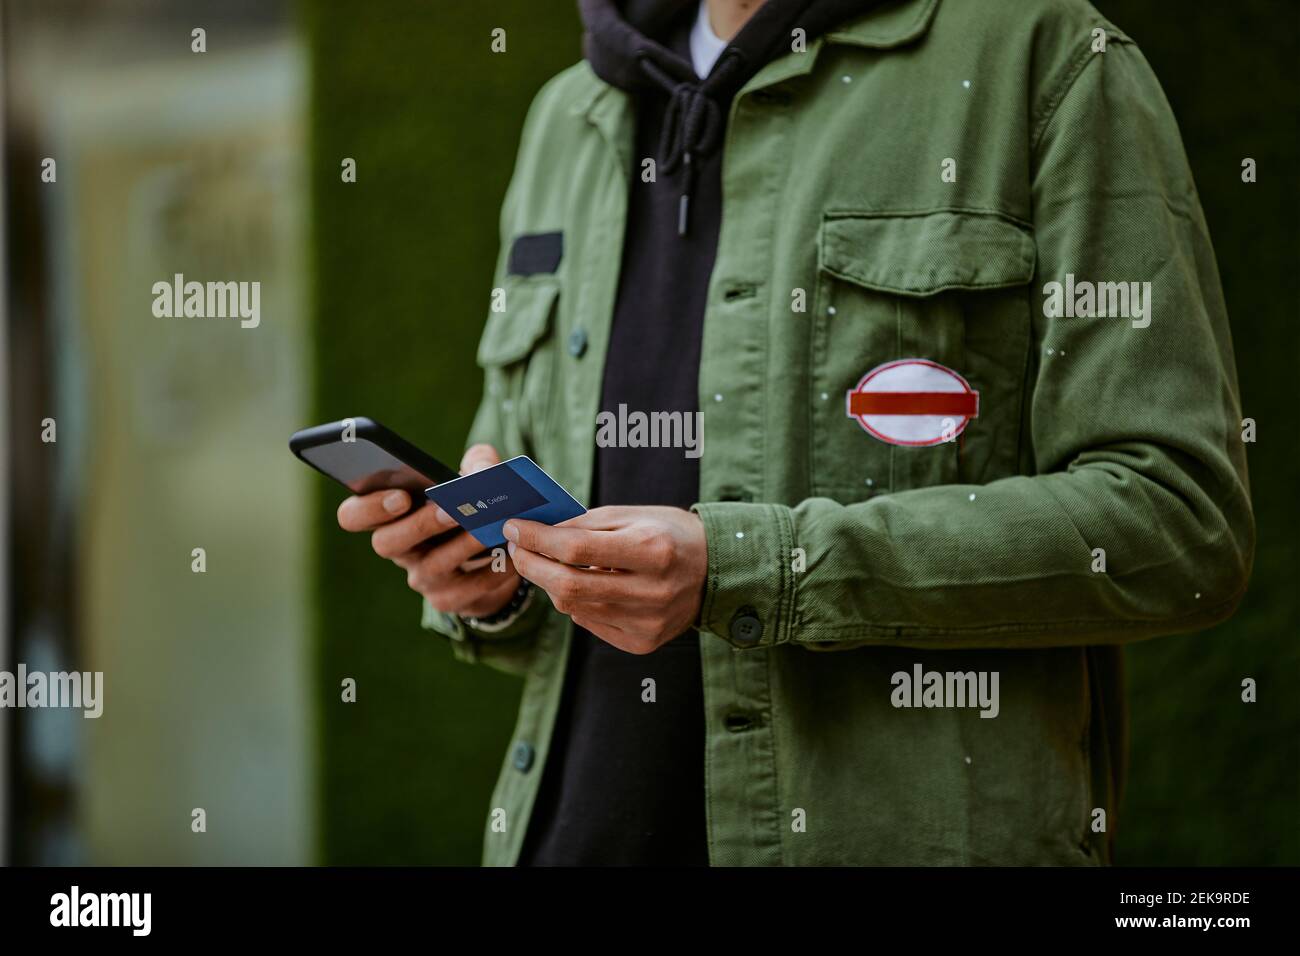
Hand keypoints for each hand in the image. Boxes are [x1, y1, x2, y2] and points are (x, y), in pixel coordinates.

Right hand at [336, 443, 521, 618]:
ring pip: (432, 566)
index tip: (400, 496)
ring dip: (461, 546)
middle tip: (450, 509)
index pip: (353, 516)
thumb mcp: (474, 477)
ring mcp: (421, 577)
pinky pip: (466, 590)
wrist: (493, 554)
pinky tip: (510, 556)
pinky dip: (491, 572)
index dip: (368, 508)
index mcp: (390, 515)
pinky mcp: (448, 599)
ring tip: (489, 529)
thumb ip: (478, 462)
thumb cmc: (473, 505)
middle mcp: (398, 549)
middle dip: (419, 525)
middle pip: (386, 543)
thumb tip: (483, 470)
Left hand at [503, 505, 706, 653]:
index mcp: (651, 550)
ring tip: (546, 563)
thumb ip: (586, 524)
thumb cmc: (671, 534)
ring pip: (574, 608)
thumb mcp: (633, 516)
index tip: (514, 527)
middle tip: (517, 549)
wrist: (716, 571)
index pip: (576, 549)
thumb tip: (537, 533)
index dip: (537, 539)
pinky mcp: (643, 642)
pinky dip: (576, 603)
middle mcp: (650, 591)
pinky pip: (590, 623)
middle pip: (568, 586)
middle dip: (532, 565)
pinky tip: (581, 585)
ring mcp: (647, 622)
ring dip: (550, 584)